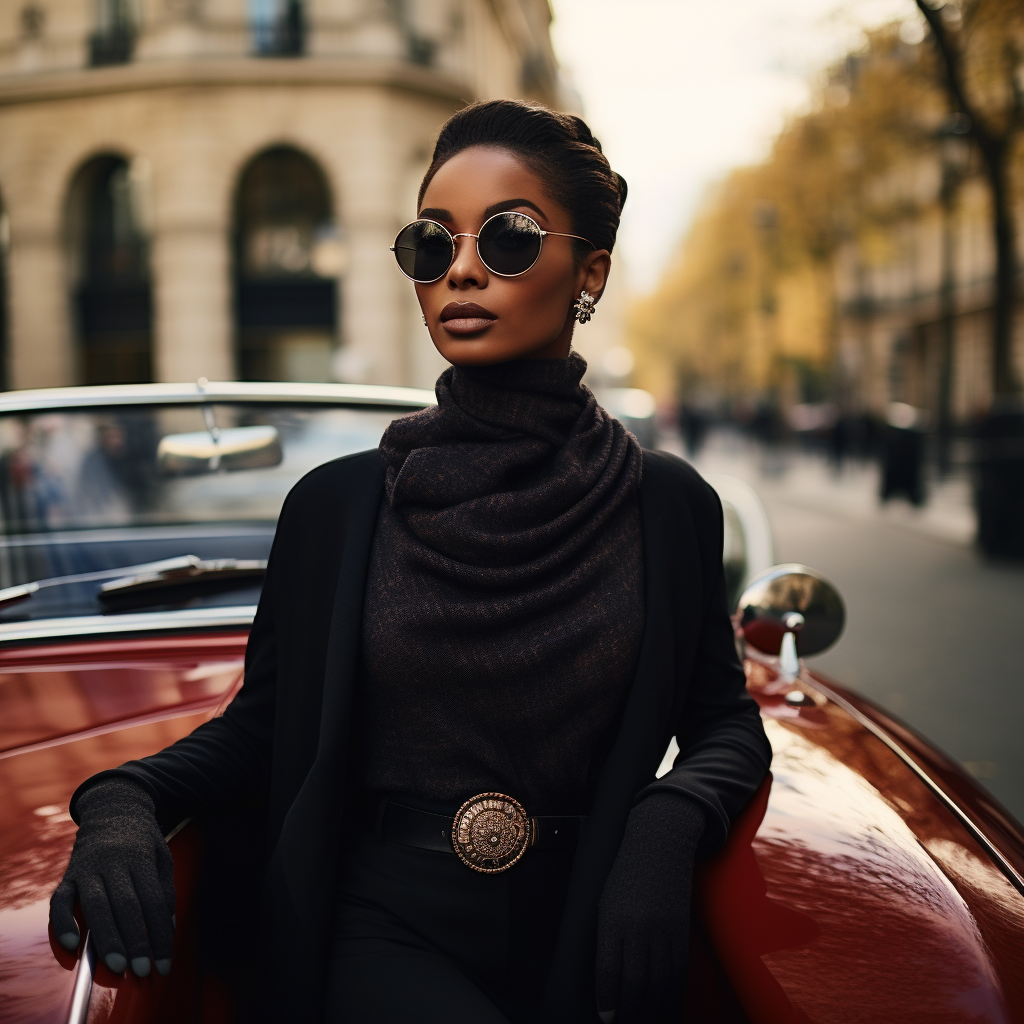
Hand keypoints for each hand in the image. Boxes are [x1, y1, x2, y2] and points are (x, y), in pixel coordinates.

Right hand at [49, 778, 174, 977]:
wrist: (113, 807)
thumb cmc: (143, 839)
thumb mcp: (162, 856)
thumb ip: (163, 890)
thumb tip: (166, 928)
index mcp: (140, 857)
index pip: (153, 902)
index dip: (158, 934)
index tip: (164, 963)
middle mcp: (113, 862)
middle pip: (124, 905)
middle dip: (134, 941)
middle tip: (140, 972)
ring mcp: (88, 868)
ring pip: (95, 906)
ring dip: (106, 939)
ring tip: (116, 967)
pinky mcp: (68, 875)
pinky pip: (60, 902)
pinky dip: (64, 924)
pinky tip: (73, 946)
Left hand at [596, 793, 704, 1022]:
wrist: (659, 845)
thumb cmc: (623, 875)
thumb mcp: (605, 903)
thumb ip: (606, 939)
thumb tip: (606, 982)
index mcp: (614, 919)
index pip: (610, 972)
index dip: (608, 1001)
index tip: (605, 1018)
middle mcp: (640, 928)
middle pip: (637, 985)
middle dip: (630, 1014)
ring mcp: (665, 931)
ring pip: (660, 985)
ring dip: (651, 1012)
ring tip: (642, 1023)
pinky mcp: (682, 933)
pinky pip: (679, 975)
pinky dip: (672, 998)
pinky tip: (665, 1010)